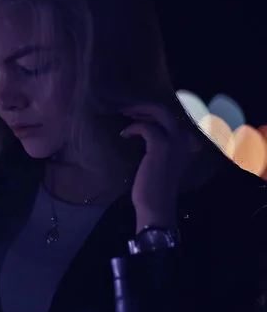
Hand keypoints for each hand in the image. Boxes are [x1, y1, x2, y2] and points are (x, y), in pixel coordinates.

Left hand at [120, 103, 200, 232]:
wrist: (156, 205)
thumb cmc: (154, 186)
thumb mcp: (161, 162)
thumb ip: (160, 145)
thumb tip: (147, 129)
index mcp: (187, 142)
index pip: (175, 116)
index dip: (155, 110)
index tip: (139, 112)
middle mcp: (184, 139)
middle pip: (166, 110)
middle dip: (145, 106)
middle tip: (128, 110)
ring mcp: (174, 141)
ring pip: (159, 112)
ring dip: (139, 111)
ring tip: (125, 115)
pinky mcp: (161, 146)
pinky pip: (146, 127)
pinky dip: (133, 128)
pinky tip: (124, 135)